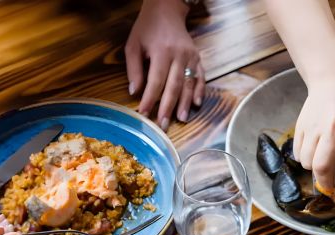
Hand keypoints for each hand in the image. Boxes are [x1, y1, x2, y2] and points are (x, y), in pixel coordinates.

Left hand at [125, 0, 203, 129]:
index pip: (156, 81)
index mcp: (161, 52)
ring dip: (185, 103)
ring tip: (181, 119)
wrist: (167, 11)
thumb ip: (134, 69)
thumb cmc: (147, 29)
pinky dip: (200, 91)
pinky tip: (196, 104)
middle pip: (174, 86)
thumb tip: (135, 92)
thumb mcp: (133, 45)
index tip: (145, 113)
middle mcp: (179, 56)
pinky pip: (201, 77)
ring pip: (189, 84)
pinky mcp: (198, 58)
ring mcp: (191, 58)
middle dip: (168, 107)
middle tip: (164, 124)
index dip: (150, 99)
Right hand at [293, 68, 334, 220]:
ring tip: (325, 154)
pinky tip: (315, 144)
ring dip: (315, 168)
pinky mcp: (301, 125)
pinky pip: (299, 153)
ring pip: (308, 163)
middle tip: (329, 186)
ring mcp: (316, 127)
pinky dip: (306, 157)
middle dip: (325, 184)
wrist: (334, 82)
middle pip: (322, 169)